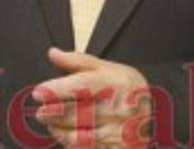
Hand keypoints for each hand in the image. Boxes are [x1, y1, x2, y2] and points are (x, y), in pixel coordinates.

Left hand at [33, 47, 153, 147]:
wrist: (155, 117)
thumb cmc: (129, 90)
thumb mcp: (109, 69)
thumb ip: (79, 61)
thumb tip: (53, 53)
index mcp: (114, 84)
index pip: (78, 88)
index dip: (54, 91)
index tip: (38, 93)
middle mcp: (117, 109)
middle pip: (75, 113)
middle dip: (52, 113)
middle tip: (40, 112)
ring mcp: (117, 132)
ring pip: (78, 135)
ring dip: (58, 130)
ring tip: (50, 123)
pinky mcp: (114, 148)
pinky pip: (86, 148)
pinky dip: (71, 143)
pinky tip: (65, 136)